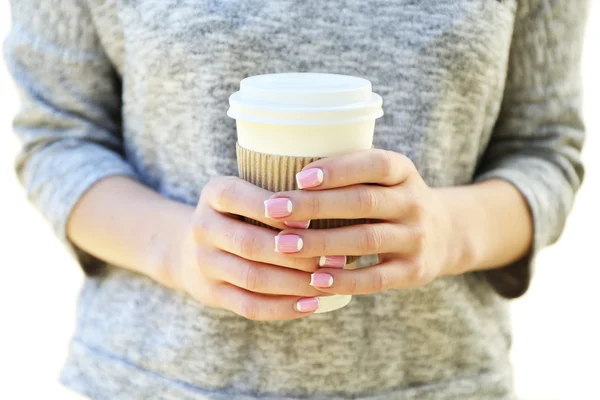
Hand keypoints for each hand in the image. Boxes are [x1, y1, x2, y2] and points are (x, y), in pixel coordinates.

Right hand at [168, 176, 329, 320]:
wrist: (192, 248)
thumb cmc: (242, 213)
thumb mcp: (248, 190)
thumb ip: (280, 194)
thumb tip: (333, 205)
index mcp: (214, 193)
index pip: (239, 198)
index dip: (274, 210)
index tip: (310, 219)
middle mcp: (203, 227)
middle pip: (250, 244)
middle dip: (295, 254)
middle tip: (333, 259)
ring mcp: (204, 263)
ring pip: (253, 278)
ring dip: (295, 283)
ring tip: (328, 283)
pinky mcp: (212, 294)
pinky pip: (249, 306)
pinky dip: (283, 307)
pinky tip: (312, 304)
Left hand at [263, 149, 464, 294]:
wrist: (445, 234)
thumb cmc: (391, 200)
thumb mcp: (384, 178)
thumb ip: (348, 173)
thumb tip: (280, 169)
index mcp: (403, 171)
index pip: (375, 164)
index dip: (338, 169)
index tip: (298, 176)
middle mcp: (414, 202)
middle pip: (364, 201)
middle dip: (316, 205)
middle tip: (274, 210)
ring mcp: (416, 238)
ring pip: (366, 239)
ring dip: (322, 243)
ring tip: (284, 245)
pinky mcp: (413, 271)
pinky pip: (375, 277)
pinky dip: (344, 279)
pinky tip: (314, 279)